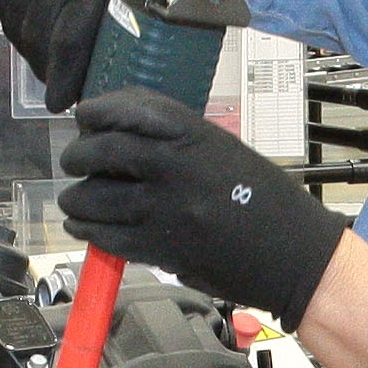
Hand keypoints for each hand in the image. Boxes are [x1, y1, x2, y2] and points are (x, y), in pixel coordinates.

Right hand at [0, 0, 198, 106]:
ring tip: (47, 60)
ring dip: (29, 47)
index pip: (69, 38)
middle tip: (61, 84)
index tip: (59, 104)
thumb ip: (124, 16)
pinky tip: (31, 28)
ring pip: (16, 19)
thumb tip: (110, 67)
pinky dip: (13, 18)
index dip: (62, 78)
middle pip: (39, 35)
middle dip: (48, 68)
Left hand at [58, 89, 348, 326]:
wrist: (294, 255)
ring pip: (95, 199)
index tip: (85, 116)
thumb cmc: (266, 201)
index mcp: (196, 137)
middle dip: (78, 156)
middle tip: (73, 162)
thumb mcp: (225, 152)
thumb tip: (123, 135)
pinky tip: (87, 228)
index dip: (98, 111)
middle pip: (103, 152)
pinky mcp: (162, 250)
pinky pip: (108, 238)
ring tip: (75, 201)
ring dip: (77, 200)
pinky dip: (90, 232)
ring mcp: (166, 211)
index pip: (130, 111)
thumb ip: (178, 141)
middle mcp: (177, 168)